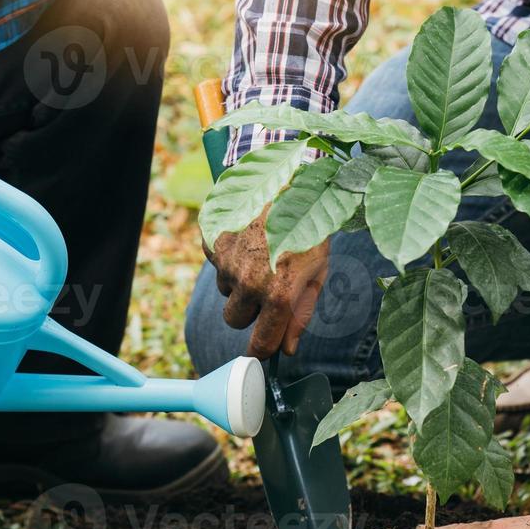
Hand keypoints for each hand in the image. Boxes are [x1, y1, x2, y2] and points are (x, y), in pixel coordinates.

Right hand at [207, 213, 329, 358]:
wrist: (289, 177)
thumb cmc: (309, 228)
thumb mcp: (317, 273)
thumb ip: (301, 315)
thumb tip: (287, 349)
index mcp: (279, 295)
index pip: (261, 345)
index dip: (262, 350)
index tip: (263, 348)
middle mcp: (249, 283)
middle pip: (234, 320)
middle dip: (248, 311)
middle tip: (265, 289)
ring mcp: (227, 262)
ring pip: (226, 290)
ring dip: (239, 281)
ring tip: (260, 254)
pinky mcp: (213, 242)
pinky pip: (216, 263)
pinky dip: (229, 257)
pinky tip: (247, 239)